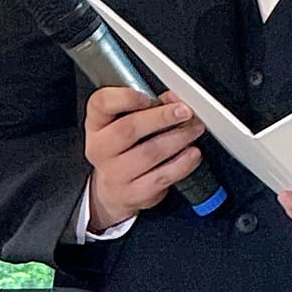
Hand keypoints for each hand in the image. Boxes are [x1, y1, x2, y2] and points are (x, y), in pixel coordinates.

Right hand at [84, 86, 206, 232]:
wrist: (114, 190)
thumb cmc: (124, 149)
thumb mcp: (126, 123)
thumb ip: (150, 106)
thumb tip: (175, 100)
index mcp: (97, 124)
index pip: (101, 103)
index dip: (126, 97)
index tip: (150, 97)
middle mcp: (100, 149)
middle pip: (129, 128)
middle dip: (162, 117)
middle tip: (185, 112)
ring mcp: (115, 174)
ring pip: (149, 153)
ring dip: (178, 138)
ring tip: (194, 129)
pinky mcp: (133, 193)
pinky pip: (162, 176)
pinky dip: (182, 163)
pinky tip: (192, 153)